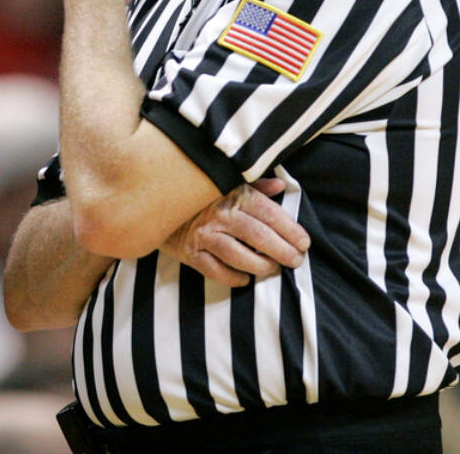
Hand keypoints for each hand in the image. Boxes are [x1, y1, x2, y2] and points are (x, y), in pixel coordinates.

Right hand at [160, 179, 309, 286]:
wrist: (155, 201)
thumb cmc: (198, 193)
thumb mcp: (225, 182)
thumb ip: (254, 186)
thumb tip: (280, 186)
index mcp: (232, 194)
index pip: (269, 213)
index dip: (290, 230)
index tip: (304, 242)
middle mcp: (219, 215)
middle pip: (259, 237)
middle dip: (283, 251)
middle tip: (296, 261)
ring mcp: (204, 235)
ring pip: (239, 256)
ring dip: (261, 266)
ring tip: (273, 269)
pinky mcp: (190, 253)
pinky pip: (216, 271)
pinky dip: (234, 278)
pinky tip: (245, 278)